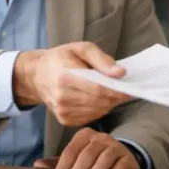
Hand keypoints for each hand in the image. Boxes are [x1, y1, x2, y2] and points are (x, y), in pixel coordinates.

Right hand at [13, 42, 133, 125]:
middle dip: (116, 97)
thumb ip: (102, 59)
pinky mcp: (64, 120)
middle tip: (125, 90)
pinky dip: (100, 109)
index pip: (97, 88)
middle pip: (99, 101)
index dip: (117, 90)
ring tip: (112, 92)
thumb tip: (120, 73)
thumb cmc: (62, 58)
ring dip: (109, 103)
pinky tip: (98, 99)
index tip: (132, 88)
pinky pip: (91, 117)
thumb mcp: (81, 48)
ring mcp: (62, 110)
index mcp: (65, 75)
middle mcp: (61, 96)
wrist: (37, 75)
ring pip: (97, 111)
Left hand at [33, 128, 139, 168]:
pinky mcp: (127, 159)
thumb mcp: (75, 159)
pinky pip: (118, 167)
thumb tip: (36, 165)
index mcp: (85, 135)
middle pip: (87, 155)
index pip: (71, 151)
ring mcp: (116, 147)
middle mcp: (102, 138)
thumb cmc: (93, 160)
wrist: (121, 158)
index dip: (62, 168)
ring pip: (104, 159)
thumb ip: (57, 163)